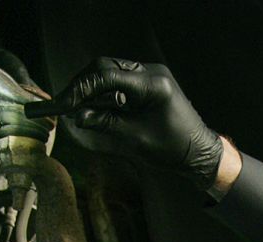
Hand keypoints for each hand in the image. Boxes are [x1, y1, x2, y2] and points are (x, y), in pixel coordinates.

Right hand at [25, 57, 222, 190]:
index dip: (81, 89)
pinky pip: (120, 81)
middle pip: (106, 68)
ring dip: (91, 89)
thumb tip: (77, 116)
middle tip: (64, 104)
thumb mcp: (136, 138)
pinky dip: (103, 92)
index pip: (107, 76)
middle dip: (82, 86)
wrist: (199, 153)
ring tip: (74, 107)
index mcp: (152, 84)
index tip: (62, 103)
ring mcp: (151, 76)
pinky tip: (92, 107)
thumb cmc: (174, 149)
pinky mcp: (148, 84)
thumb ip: (106, 123)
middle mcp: (152, 73)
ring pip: (110, 72)